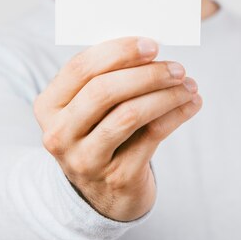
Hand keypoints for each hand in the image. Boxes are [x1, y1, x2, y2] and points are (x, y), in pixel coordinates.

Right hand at [33, 36, 201, 221]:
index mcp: (49, 106)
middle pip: (104, 90)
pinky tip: (191, 104)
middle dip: (146, 74)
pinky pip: (152, 136)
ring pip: (129, 114)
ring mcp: (86, 159)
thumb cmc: (100, 133)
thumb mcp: (89, 108)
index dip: (118, 52)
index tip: (152, 44)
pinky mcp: (117, 177)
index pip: (80, 68)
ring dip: (165, 95)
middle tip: (177, 68)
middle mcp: (59, 134)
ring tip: (189, 85)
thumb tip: (151, 49)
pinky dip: (176, 115)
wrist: (103, 195)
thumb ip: (107, 78)